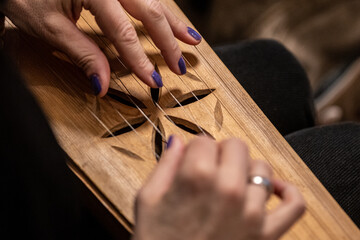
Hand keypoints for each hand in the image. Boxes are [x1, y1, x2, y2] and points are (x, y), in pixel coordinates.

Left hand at [1, 0, 201, 95]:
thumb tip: (102, 85)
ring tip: (192, 40)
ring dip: (174, 22)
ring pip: (153, 0)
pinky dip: (161, 10)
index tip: (153, 80)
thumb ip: (82, 55)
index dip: (140, 60)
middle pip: (149, 12)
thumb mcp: (50, 28)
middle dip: (168, 42)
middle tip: (180, 66)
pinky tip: (170, 19)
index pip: (124, 33)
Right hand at [134, 136, 304, 239]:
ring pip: (262, 167)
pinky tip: (271, 188)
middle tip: (208, 172)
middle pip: (236, 146)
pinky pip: (294, 204)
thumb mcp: (148, 200)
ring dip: (245, 171)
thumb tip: (177, 140)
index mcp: (197, 177)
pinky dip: (287, 191)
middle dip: (220, 154)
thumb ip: (165, 164)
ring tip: (229, 186)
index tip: (190, 162)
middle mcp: (229, 189)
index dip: (194, 150)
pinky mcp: (267, 234)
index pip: (204, 140)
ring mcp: (252, 212)